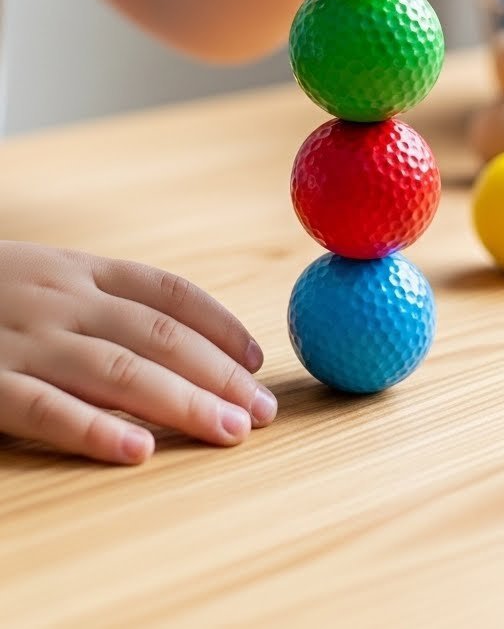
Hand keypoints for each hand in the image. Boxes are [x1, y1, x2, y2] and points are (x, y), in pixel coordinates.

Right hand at [0, 243, 275, 463]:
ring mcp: (24, 340)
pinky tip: (139, 452)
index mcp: (79, 268)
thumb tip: (188, 340)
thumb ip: (104, 298)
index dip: (218, 324)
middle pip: (157, 336)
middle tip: (261, 412)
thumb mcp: (46, 274)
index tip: (256, 360)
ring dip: (182, 403)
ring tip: (228, 432)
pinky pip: (46, 411)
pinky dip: (96, 431)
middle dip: (218, 375)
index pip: (167, 291)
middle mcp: (61, 298)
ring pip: (118, 371)